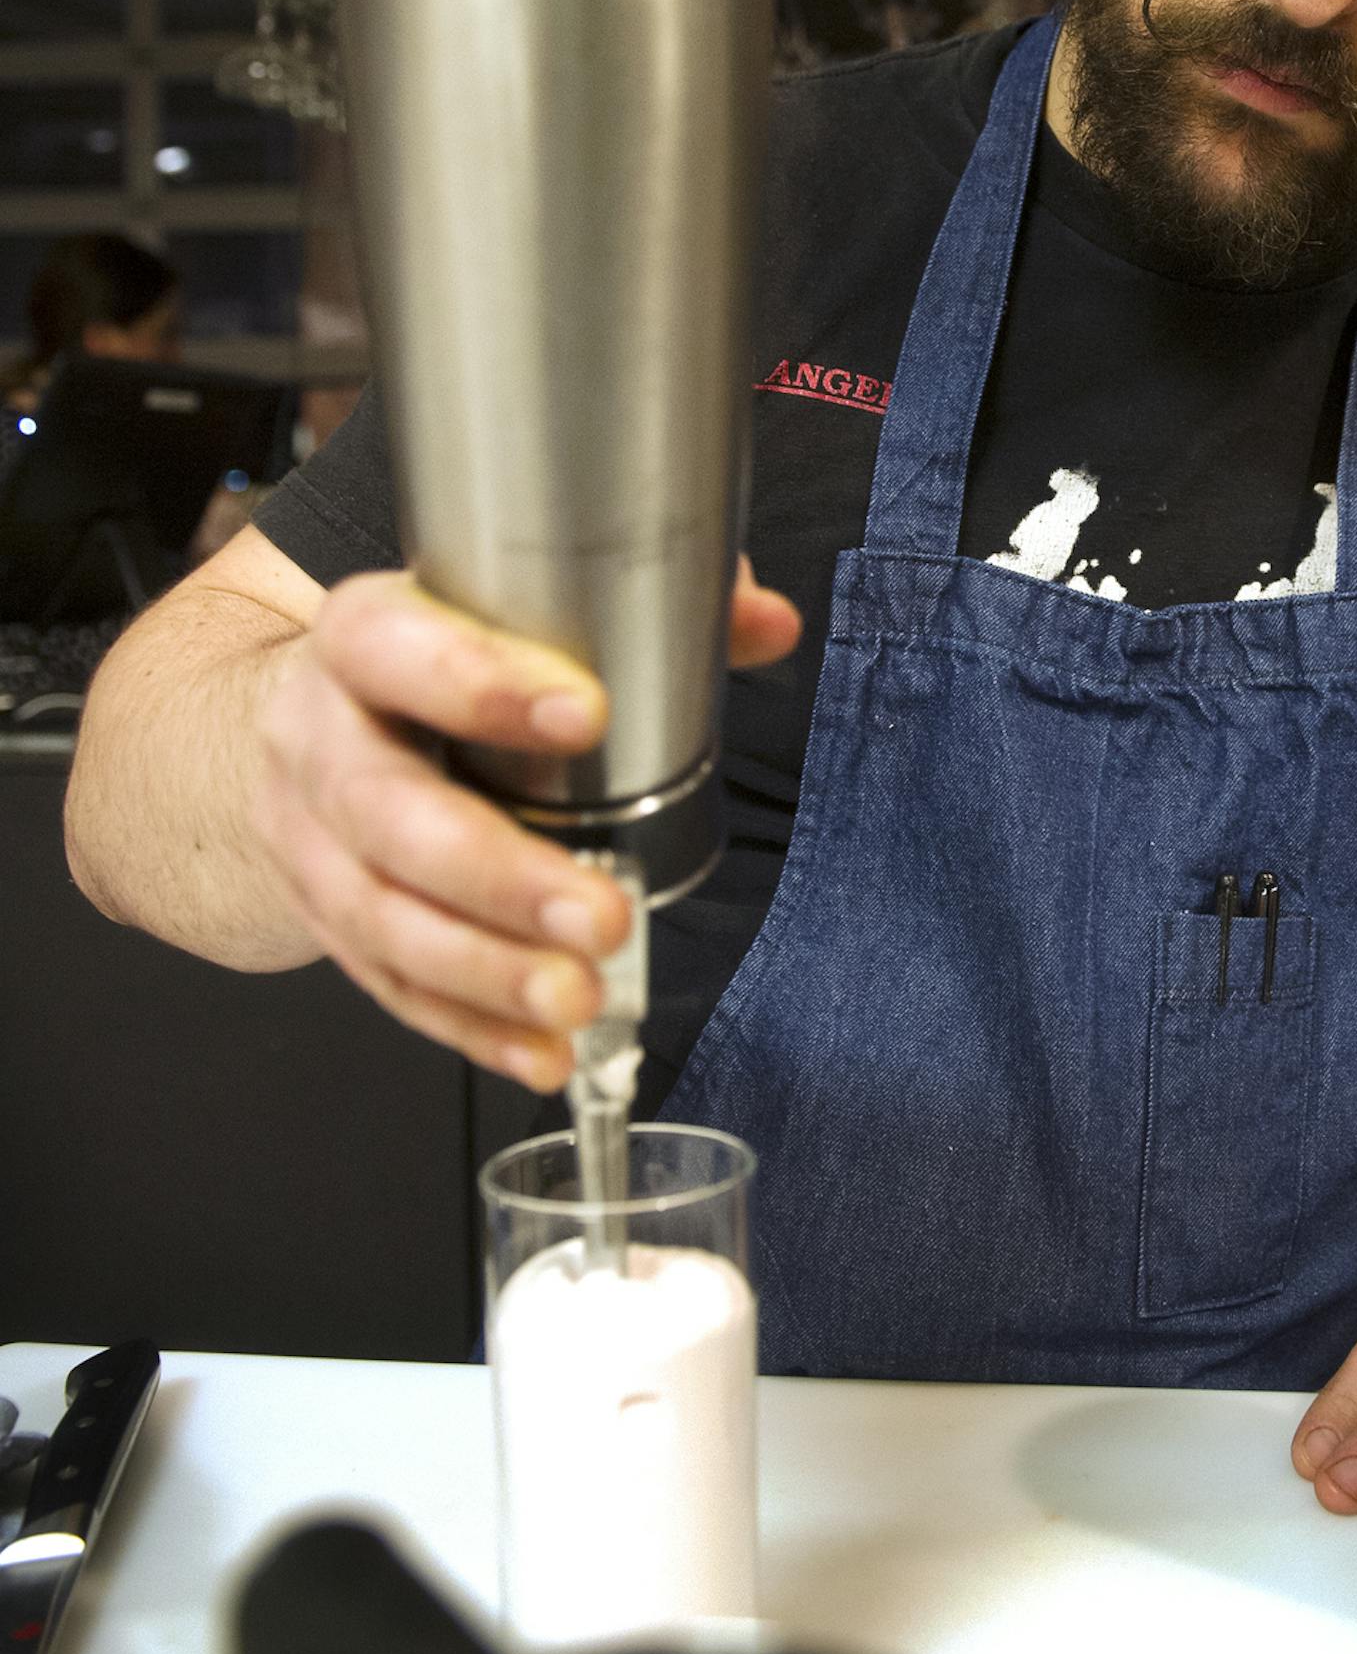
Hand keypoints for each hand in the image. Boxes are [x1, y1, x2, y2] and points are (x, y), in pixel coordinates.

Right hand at [254, 558, 799, 1091]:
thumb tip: (768, 622)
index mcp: (362, 637)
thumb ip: (643, 602)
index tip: (587, 714)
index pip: (396, 648)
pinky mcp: (325, 920)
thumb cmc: (427, 656)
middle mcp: (319, 739)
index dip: (480, 683)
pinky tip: (543, 1052)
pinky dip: (471, 1027)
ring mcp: (310, 840)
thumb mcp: (502, 606)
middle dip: (501, 875)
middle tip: (603, 916)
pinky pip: (391, 986)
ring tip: (579, 998)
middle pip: (387, 813)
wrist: (292, 719)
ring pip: (382, 916)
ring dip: (487, 971)